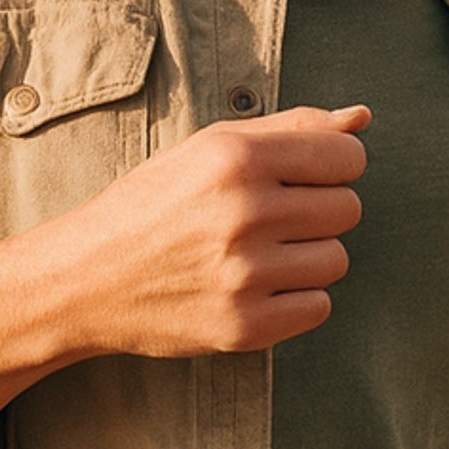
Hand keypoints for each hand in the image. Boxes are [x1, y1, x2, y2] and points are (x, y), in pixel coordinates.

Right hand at [0, 104, 370, 448]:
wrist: (86, 281)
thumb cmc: (151, 208)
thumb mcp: (209, 151)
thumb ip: (288, 131)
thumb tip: (361, 120)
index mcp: (237, 158)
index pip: (347, 157)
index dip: (333, 168)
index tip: (304, 180)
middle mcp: (244, 214)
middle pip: (347, 210)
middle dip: (319, 214)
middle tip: (274, 224)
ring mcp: (243, 276)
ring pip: (335, 261)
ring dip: (310, 260)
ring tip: (263, 259)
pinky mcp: (241, 328)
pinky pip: (317, 309)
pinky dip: (298, 302)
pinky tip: (260, 291)